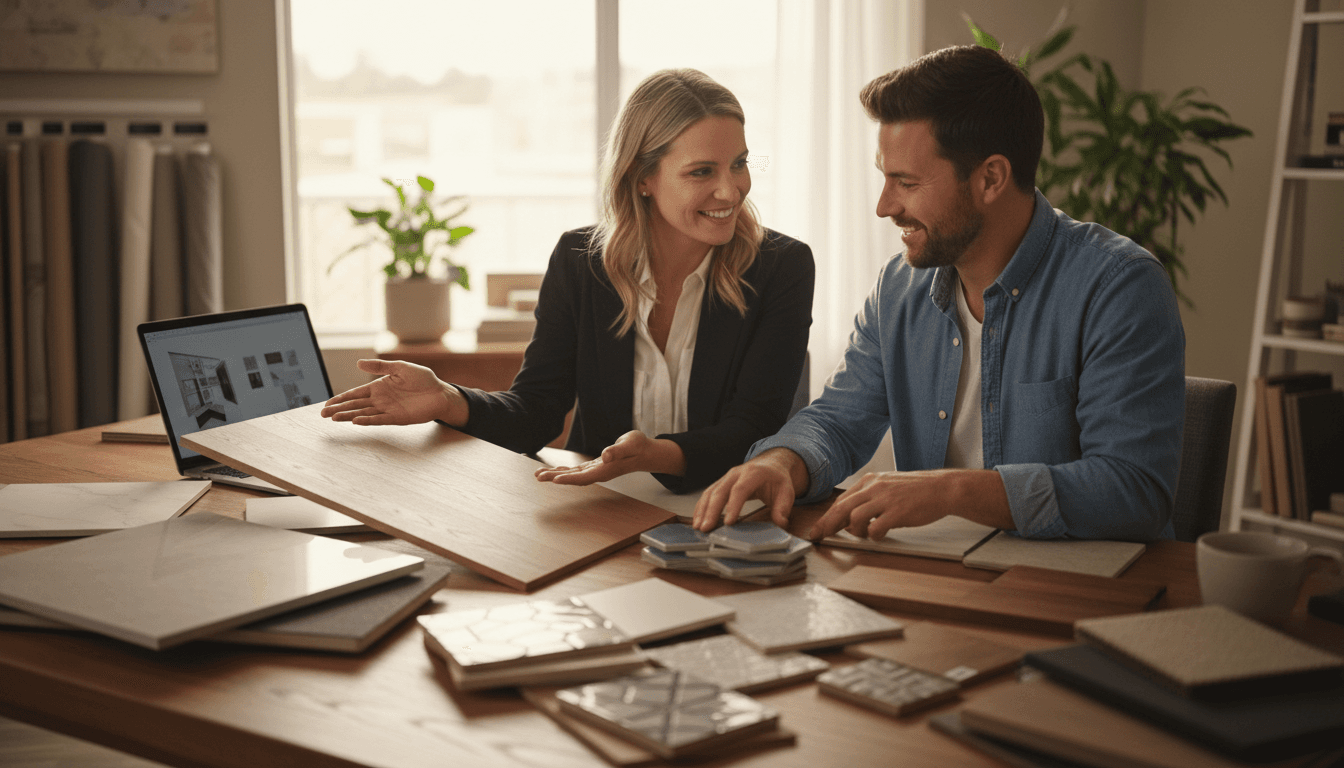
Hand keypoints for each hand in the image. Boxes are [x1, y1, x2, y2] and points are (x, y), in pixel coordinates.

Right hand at [319, 359, 465, 425]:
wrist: (441, 393)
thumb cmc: (423, 379)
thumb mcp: (400, 367)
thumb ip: (380, 367)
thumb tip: (358, 363)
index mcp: (379, 387)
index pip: (355, 393)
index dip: (341, 398)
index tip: (327, 404)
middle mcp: (380, 400)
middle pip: (355, 405)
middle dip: (339, 409)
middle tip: (323, 414)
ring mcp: (387, 410)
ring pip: (363, 413)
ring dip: (349, 416)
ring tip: (334, 419)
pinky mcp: (397, 418)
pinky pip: (379, 420)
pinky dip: (367, 420)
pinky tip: (356, 421)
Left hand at [534, 431, 683, 484]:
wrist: (645, 452)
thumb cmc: (638, 447)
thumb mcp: (630, 444)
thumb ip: (617, 450)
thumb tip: (606, 455)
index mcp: (606, 470)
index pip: (584, 477)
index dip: (568, 478)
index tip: (554, 479)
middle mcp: (599, 473)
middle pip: (574, 478)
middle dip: (555, 477)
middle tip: (538, 476)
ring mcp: (596, 471)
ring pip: (572, 475)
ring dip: (556, 475)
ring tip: (539, 475)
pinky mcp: (595, 466)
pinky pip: (576, 471)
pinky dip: (564, 471)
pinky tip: (553, 471)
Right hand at [691, 448, 804, 531]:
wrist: (770, 464)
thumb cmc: (777, 479)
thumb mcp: (786, 492)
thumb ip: (783, 508)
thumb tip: (780, 523)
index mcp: (753, 473)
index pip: (741, 489)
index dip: (733, 506)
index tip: (728, 523)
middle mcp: (736, 473)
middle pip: (720, 491)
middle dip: (711, 511)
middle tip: (706, 528)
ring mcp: (726, 477)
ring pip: (710, 492)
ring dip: (702, 510)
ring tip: (698, 527)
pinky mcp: (721, 483)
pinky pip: (708, 494)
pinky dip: (701, 507)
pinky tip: (698, 520)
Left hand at [806, 468, 1011, 539]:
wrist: (941, 488)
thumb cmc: (916, 490)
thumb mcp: (887, 486)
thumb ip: (869, 498)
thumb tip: (851, 519)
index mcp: (870, 481)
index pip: (841, 500)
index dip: (827, 517)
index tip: (818, 529)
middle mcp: (874, 487)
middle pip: (841, 508)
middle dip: (827, 525)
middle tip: (820, 537)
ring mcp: (886, 499)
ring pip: (855, 518)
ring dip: (856, 531)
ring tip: (865, 534)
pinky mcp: (898, 512)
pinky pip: (876, 528)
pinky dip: (874, 536)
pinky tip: (880, 535)